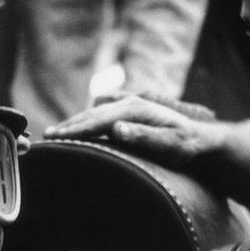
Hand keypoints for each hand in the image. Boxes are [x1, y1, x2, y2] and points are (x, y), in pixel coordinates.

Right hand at [43, 93, 226, 167]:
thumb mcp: (171, 145)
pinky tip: (78, 129)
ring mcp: (129, 107)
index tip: (56, 137)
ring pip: (95, 114)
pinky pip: (102, 117)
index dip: (75, 129)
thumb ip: (145, 137)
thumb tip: (116, 128)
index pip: (97, 120)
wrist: (203, 140)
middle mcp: (129, 104)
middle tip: (46, 137)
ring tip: (56, 134)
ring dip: (75, 123)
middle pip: (92, 115)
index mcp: (135, 110)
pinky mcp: (130, 114)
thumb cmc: (188, 146)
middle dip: (68, 126)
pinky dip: (87, 122)